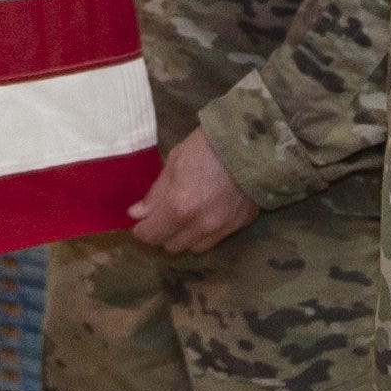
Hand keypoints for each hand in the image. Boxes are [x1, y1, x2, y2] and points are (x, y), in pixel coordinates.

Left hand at [127, 130, 259, 255]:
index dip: (142, 230)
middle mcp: (200, 225)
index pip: (151, 235)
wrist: (253, 143)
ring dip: (185, 236)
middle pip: (172, 246)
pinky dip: (207, 231)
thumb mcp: (174, 162)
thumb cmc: (207, 146)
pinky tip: (208, 212)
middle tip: (163, 216)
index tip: (141, 221)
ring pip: (194, 247)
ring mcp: (223, 229)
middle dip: (163, 233)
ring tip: (187, 215)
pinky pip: (216, 239)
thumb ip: (156, 193)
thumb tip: (137, 213)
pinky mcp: (240, 225)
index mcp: (179, 207)